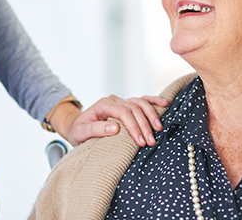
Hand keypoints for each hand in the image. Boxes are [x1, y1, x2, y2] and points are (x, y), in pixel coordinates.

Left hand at [49, 95, 168, 146]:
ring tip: (159, 129)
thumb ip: (96, 129)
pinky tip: (165, 104)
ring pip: (141, 103)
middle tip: (151, 141)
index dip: (134, 127)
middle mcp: (114, 100)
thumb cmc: (78, 130)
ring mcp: (122, 100)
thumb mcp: (81, 132)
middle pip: (134, 109)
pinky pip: (143, 100)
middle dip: (144, 125)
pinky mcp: (127, 104)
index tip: (140, 141)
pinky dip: (154, 101)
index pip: (124, 113)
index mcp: (104, 104)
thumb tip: (115, 128)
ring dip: (152, 115)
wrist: (76, 124)